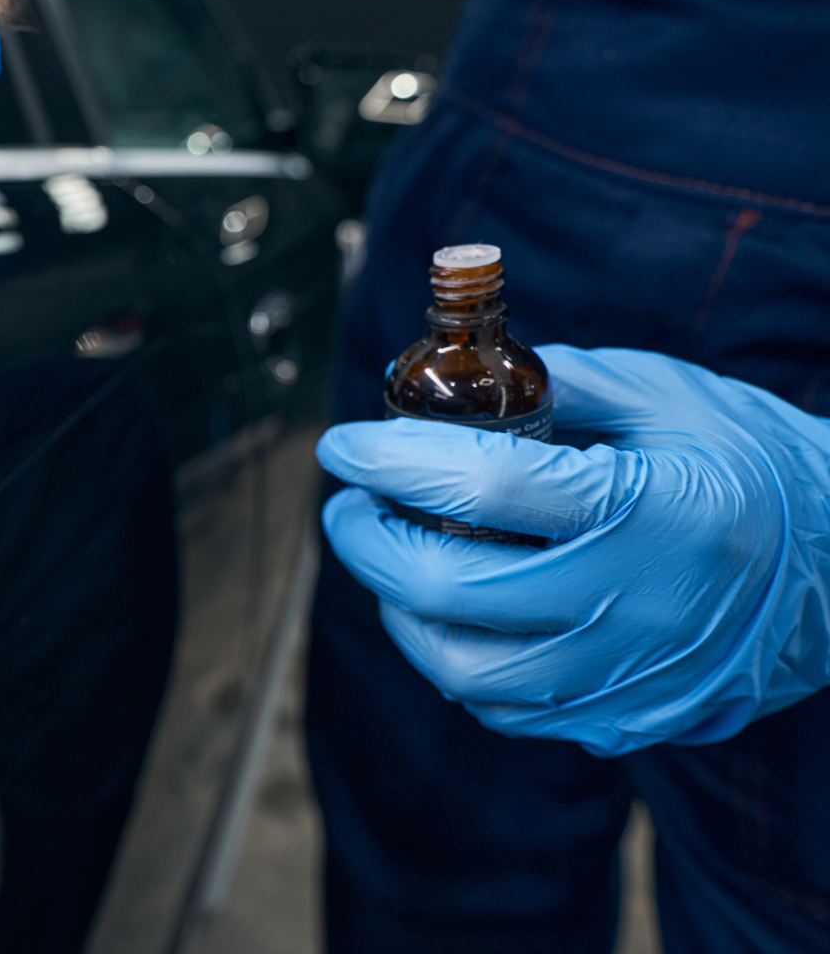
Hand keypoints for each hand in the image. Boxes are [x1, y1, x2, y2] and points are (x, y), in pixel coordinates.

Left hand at [316, 345, 829, 755]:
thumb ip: (559, 384)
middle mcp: (636, 605)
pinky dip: (458, 659)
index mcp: (648, 509)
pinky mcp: (628, 721)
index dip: (392, 460)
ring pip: (464, 672)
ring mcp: (631, 679)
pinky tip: (451, 612)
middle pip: (449, 591)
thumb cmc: (757, 467)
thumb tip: (453, 379)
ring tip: (393, 557)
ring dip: (403, 611)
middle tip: (348, 504)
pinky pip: (508, 710)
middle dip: (370, 542)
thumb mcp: (669, 396)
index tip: (343, 443)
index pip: (482, 485)